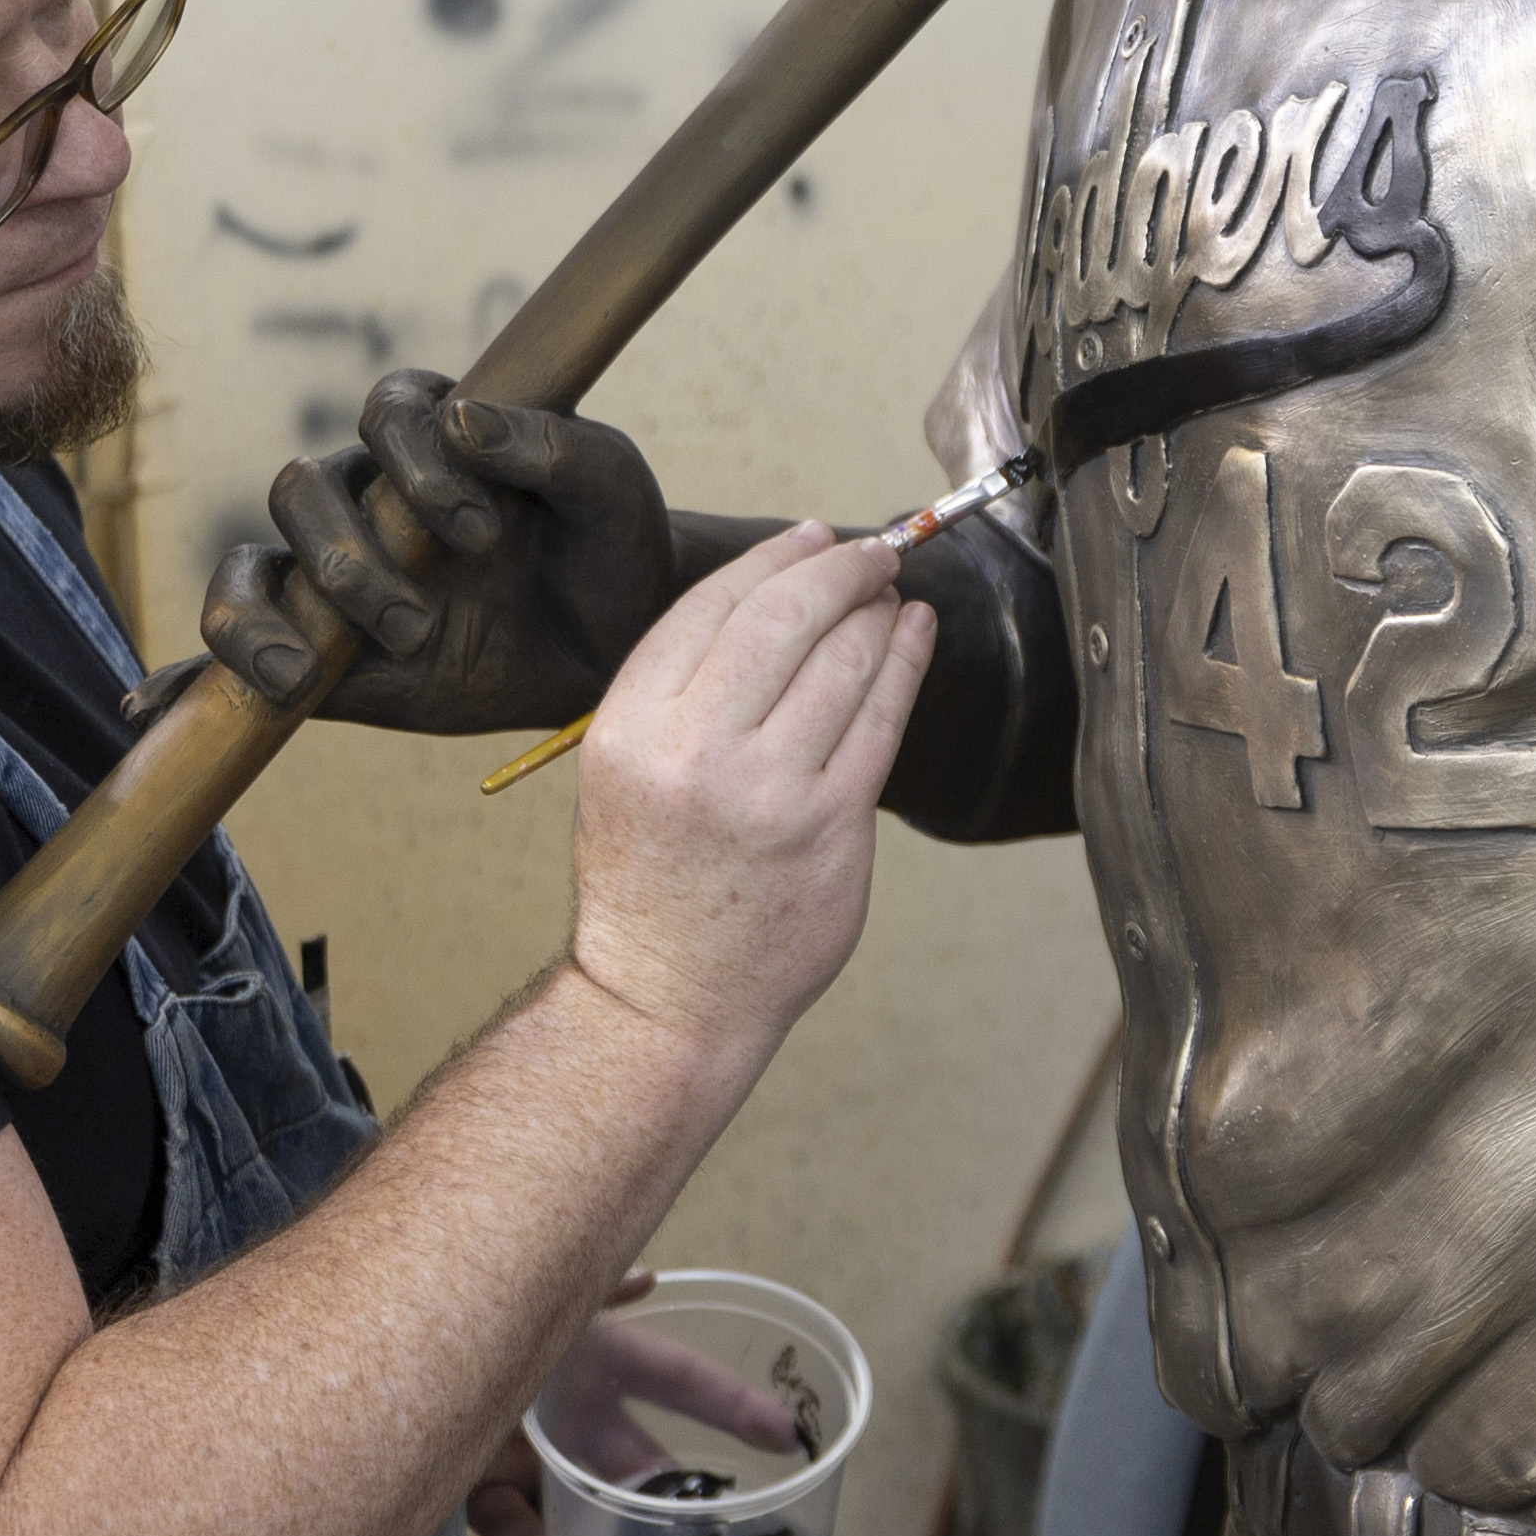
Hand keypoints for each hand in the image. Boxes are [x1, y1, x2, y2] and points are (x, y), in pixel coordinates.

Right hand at [202, 373, 673, 732]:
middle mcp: (370, 493)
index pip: (387, 411)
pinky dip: (186, 682)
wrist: (619, 648)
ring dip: (264, 619)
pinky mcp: (327, 659)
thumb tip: (463, 423)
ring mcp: (337, 577)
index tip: (481, 532)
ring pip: (247, 572)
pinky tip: (150, 711)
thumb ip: (551, 444)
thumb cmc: (613, 544)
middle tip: (422, 617)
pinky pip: (236, 661)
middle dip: (348, 555)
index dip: (416, 463)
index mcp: (435, 432)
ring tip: (302, 674)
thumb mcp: (610, 485)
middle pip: (298, 489)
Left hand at [464, 1274, 812, 1535]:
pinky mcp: (477, 1482)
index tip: (788, 1433)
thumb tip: (645, 1277)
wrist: (365, 1354)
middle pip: (636, 1456)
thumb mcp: (541, 1292)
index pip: (679, 1378)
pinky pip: (514, 1528)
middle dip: (671, 1490)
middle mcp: (565, 1402)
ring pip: (579, 1502)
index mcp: (594, 1351)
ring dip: (604, 1534)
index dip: (734, 1403)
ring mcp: (524, 1445)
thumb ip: (593, 1282)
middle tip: (717, 1531)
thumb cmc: (463, 1301)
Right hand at [561, 525, 929, 1062]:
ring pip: (843, 663)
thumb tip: (771, 599)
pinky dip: (906, 662)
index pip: (711, 608)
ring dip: (876, 612)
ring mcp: (771, 791)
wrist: (667, 997)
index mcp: (631, 728)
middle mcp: (696, 752)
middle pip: (784, 620)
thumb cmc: (647, 880)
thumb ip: (680, 690)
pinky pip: (882, 719)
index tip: (806, 538)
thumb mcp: (621, 770)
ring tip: (890, 594)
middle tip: (869, 552)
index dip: (770, 560)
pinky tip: (914, 633)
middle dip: (837, 570)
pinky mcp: (833, 826)